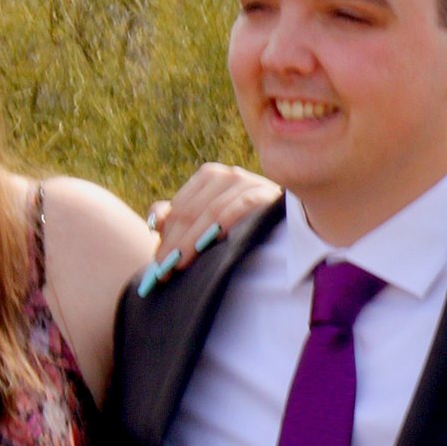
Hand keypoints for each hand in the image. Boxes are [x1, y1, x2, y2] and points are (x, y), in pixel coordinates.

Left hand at [139, 163, 279, 291]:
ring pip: (211, 212)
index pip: (179, 209)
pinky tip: (214, 239)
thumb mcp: (203, 223)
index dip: (166, 238)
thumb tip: (157, 219)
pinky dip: (224, 221)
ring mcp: (247, 181)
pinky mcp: (264, 192)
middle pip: (191, 211)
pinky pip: (240, 206)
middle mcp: (227, 175)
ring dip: (193, 239)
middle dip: (176, 243)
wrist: (289, 229)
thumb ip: (175, 219)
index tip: (158, 265)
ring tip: (181, 263)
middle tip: (164, 270)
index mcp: (209, 177)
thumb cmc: (240, 228)